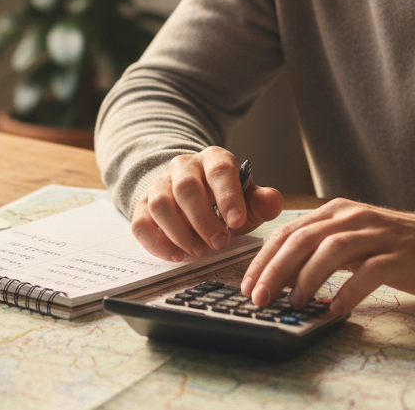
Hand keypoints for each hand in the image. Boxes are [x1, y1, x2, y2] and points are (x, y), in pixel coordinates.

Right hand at [131, 147, 282, 261]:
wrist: (194, 194)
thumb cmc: (224, 199)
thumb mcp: (246, 198)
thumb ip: (260, 201)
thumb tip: (274, 202)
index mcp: (213, 160)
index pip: (219, 170)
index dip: (228, 196)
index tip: (237, 222)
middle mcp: (183, 167)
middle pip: (186, 188)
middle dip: (203, 220)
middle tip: (220, 244)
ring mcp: (159, 185)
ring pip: (160, 204)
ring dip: (180, 232)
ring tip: (200, 252)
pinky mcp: (143, 206)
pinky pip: (140, 222)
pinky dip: (156, 242)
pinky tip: (176, 255)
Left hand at [240, 198, 414, 315]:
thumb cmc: (391, 247)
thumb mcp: (350, 239)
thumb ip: (319, 249)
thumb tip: (279, 276)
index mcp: (335, 211)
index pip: (289, 230)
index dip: (264, 257)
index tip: (247, 283)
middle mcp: (352, 217)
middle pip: (303, 238)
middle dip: (276, 268)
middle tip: (259, 296)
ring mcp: (376, 234)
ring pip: (331, 250)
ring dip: (307, 277)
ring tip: (294, 302)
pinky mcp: (399, 255)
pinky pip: (369, 272)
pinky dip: (348, 290)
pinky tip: (335, 308)